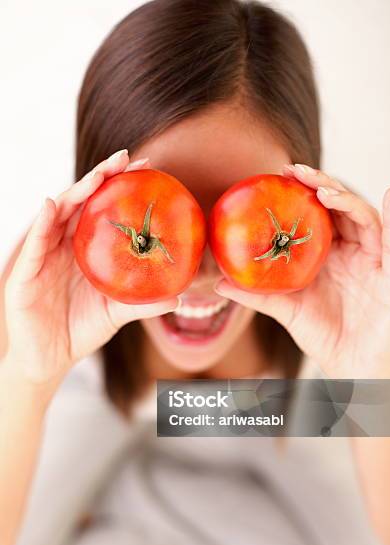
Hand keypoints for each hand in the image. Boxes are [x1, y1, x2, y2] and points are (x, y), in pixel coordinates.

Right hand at [4, 151, 177, 386]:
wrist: (51, 359)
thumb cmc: (81, 330)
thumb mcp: (116, 313)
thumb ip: (144, 303)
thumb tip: (180, 296)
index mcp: (83, 250)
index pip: (102, 209)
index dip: (120, 187)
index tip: (147, 168)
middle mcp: (63, 246)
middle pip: (81, 202)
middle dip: (102, 177)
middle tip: (127, 158)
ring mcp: (43, 256)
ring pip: (58, 215)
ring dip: (77, 191)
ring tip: (100, 173)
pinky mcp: (24, 274)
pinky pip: (34, 245)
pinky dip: (42, 224)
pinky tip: (53, 206)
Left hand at [216, 164, 389, 377]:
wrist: (351, 367)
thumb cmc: (323, 337)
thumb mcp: (286, 310)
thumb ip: (257, 294)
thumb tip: (218, 283)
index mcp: (330, 256)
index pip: (320, 215)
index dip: (304, 192)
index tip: (281, 175)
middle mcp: (353, 253)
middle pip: (341, 208)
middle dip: (321, 185)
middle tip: (296, 172)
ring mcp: (374, 261)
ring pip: (365, 218)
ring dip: (346, 198)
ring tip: (322, 189)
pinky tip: (389, 193)